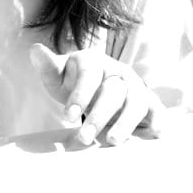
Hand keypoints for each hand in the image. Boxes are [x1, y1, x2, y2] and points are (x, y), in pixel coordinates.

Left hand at [29, 42, 164, 145]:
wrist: (97, 86)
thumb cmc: (74, 83)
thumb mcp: (59, 75)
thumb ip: (48, 67)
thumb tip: (35, 50)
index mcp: (94, 62)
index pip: (89, 75)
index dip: (80, 94)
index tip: (68, 116)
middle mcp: (118, 72)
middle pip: (113, 91)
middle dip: (99, 115)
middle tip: (84, 138)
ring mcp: (135, 87)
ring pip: (135, 101)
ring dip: (125, 122)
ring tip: (112, 141)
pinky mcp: (148, 102)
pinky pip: (156, 110)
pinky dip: (158, 120)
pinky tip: (156, 134)